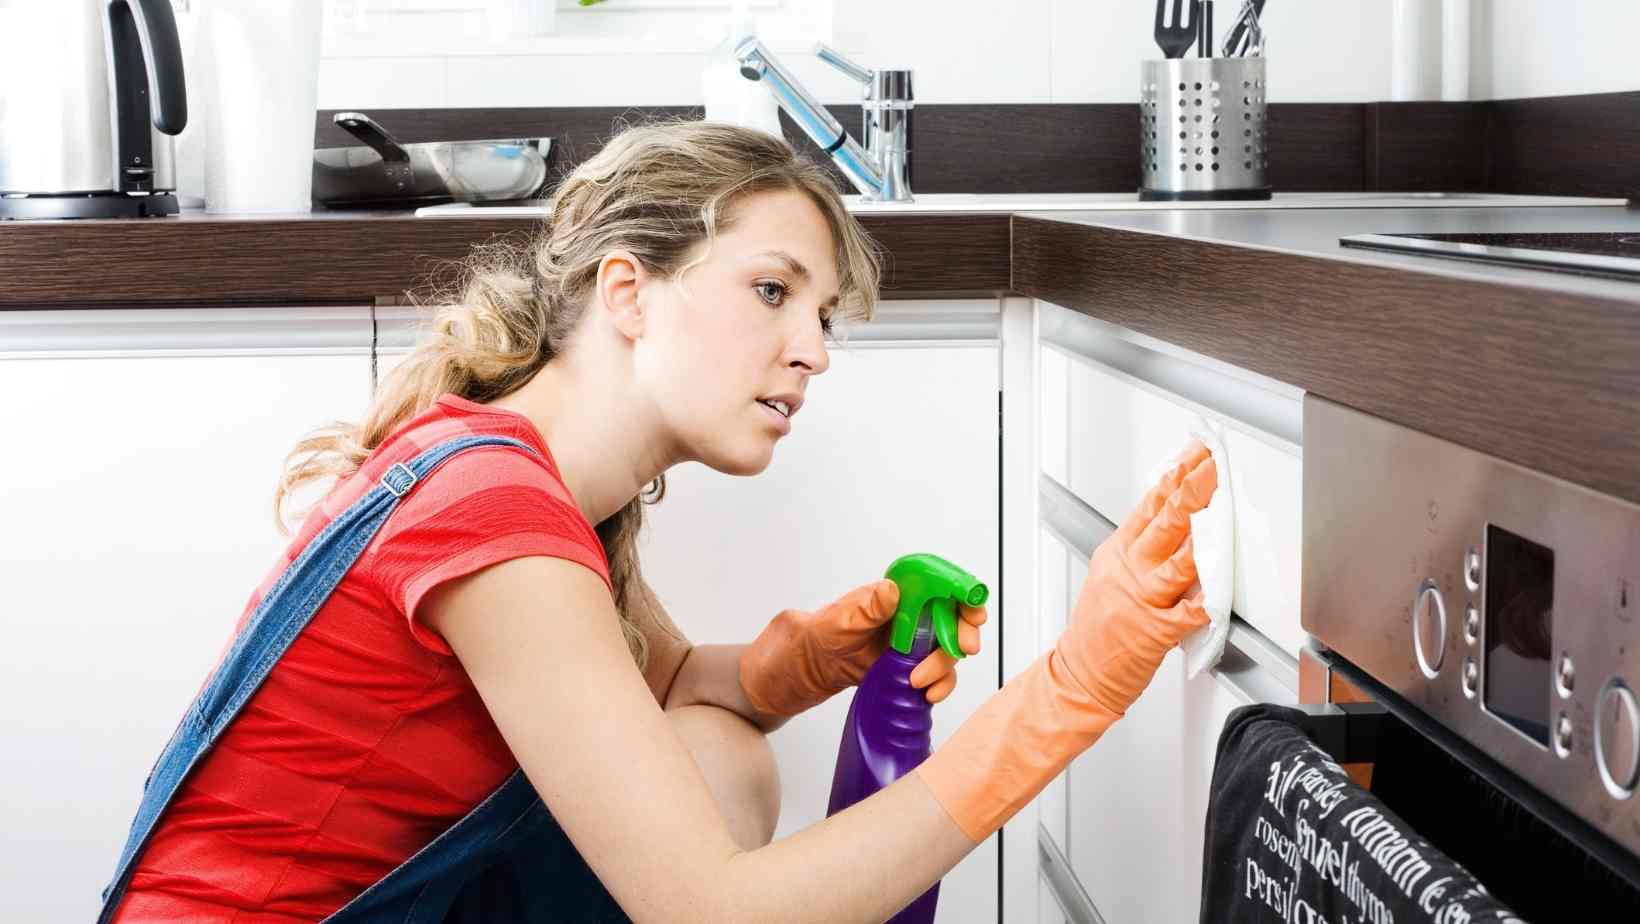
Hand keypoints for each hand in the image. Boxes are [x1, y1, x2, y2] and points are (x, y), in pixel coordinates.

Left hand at [739, 579, 987, 717]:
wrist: (790, 678)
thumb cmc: (804, 644)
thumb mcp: (828, 625)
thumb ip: (861, 610)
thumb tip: (891, 591)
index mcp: (886, 598)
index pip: (933, 584)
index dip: (959, 593)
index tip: (971, 610)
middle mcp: (901, 617)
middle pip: (948, 615)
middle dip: (962, 630)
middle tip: (963, 648)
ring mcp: (904, 644)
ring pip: (944, 647)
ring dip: (945, 664)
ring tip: (921, 682)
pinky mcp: (903, 669)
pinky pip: (933, 674)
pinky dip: (939, 684)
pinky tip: (928, 694)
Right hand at [1059, 437, 1217, 717]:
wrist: (1081, 672)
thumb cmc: (1099, 628)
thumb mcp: (1110, 575)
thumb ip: (1141, 548)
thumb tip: (1175, 518)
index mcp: (1117, 554)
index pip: (1149, 506)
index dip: (1174, 479)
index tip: (1194, 457)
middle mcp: (1128, 572)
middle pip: (1164, 526)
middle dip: (1192, 495)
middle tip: (1211, 471)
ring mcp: (1141, 601)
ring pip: (1175, 565)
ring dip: (1200, 541)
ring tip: (1218, 519)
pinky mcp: (1154, 633)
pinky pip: (1186, 616)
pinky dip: (1203, 606)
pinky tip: (1217, 596)